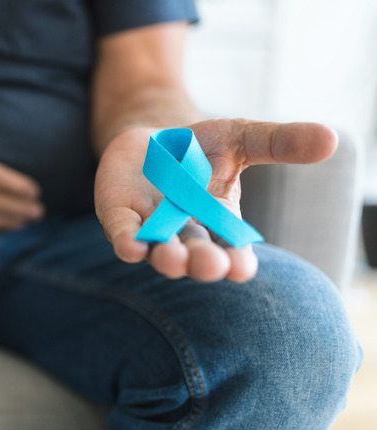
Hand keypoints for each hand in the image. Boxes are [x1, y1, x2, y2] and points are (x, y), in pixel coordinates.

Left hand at [94, 119, 337, 281]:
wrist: (151, 138)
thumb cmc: (200, 147)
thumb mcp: (241, 139)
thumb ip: (280, 143)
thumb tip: (332, 138)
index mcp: (219, 221)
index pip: (232, 250)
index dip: (235, 260)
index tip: (240, 268)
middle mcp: (185, 232)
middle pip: (195, 255)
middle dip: (201, 262)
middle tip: (208, 265)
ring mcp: (151, 227)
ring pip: (159, 250)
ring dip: (166, 257)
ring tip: (172, 260)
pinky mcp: (120, 216)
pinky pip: (123, 233)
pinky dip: (128, 242)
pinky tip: (131, 248)